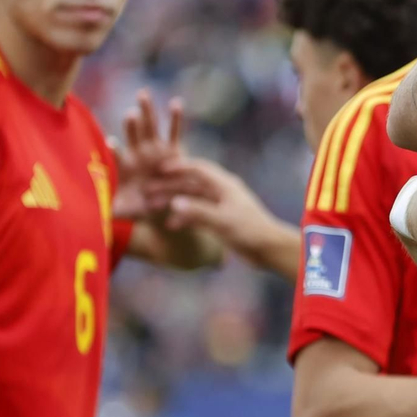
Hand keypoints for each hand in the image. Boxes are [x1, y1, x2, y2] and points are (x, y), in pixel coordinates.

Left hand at [113, 89, 185, 220]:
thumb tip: (95, 217)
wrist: (160, 205)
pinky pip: (174, 132)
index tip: (111, 142)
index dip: (116, 150)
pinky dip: (175, 117)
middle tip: (130, 112)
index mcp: (126, 167)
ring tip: (143, 95)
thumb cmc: (139, 208)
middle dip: (132, 123)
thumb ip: (110, 211)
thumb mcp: (125, 211)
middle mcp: (139, 154)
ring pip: (150, 127)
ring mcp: (155, 149)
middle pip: (133, 135)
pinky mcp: (172, 149)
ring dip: (147, 111)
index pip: (119, 157)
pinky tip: (175, 103)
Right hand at [157, 157, 286, 263]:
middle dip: (169, 186)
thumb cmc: (250, 231)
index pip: (198, 168)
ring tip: (153, 207)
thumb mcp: (222, 221)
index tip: (158, 169)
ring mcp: (221, 205)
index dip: (178, 166)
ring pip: (192, 199)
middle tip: (147, 190)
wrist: (269, 249)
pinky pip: (198, 214)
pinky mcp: (221, 219)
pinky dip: (185, 217)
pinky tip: (171, 225)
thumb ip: (198, 212)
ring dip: (174, 202)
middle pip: (191, 183)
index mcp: (225, 185)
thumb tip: (173, 203)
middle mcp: (222, 191)